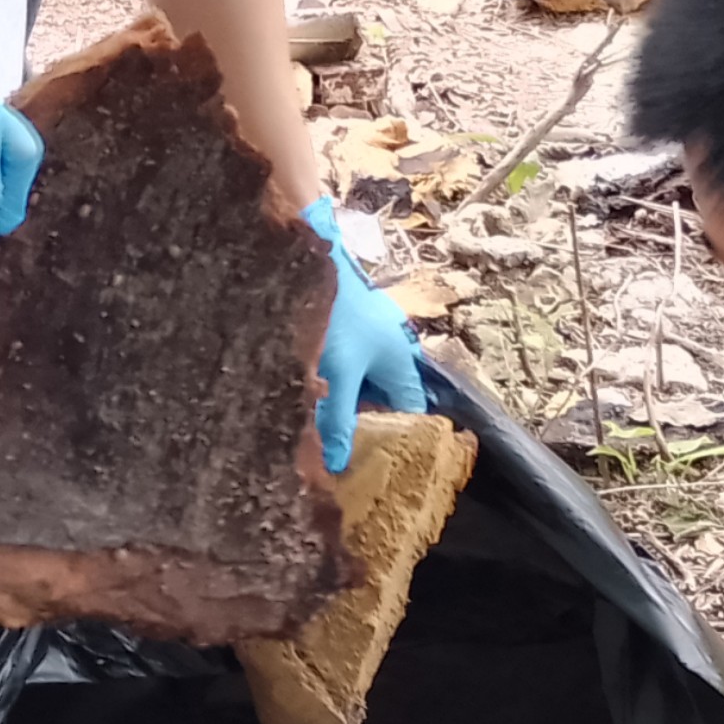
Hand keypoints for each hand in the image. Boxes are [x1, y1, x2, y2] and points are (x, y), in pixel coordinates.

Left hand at [304, 197, 427, 472]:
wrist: (312, 256)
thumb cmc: (334, 319)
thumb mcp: (338, 376)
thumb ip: (339, 423)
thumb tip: (338, 466)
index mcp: (401, 361)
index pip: (412, 412)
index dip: (400, 440)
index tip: (380, 465)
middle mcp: (392, 345)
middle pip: (387, 395)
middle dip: (369, 422)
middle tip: (348, 453)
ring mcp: (369, 331)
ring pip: (364, 377)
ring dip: (349, 400)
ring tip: (326, 429)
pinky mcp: (347, 321)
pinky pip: (347, 361)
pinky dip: (337, 379)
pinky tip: (315, 392)